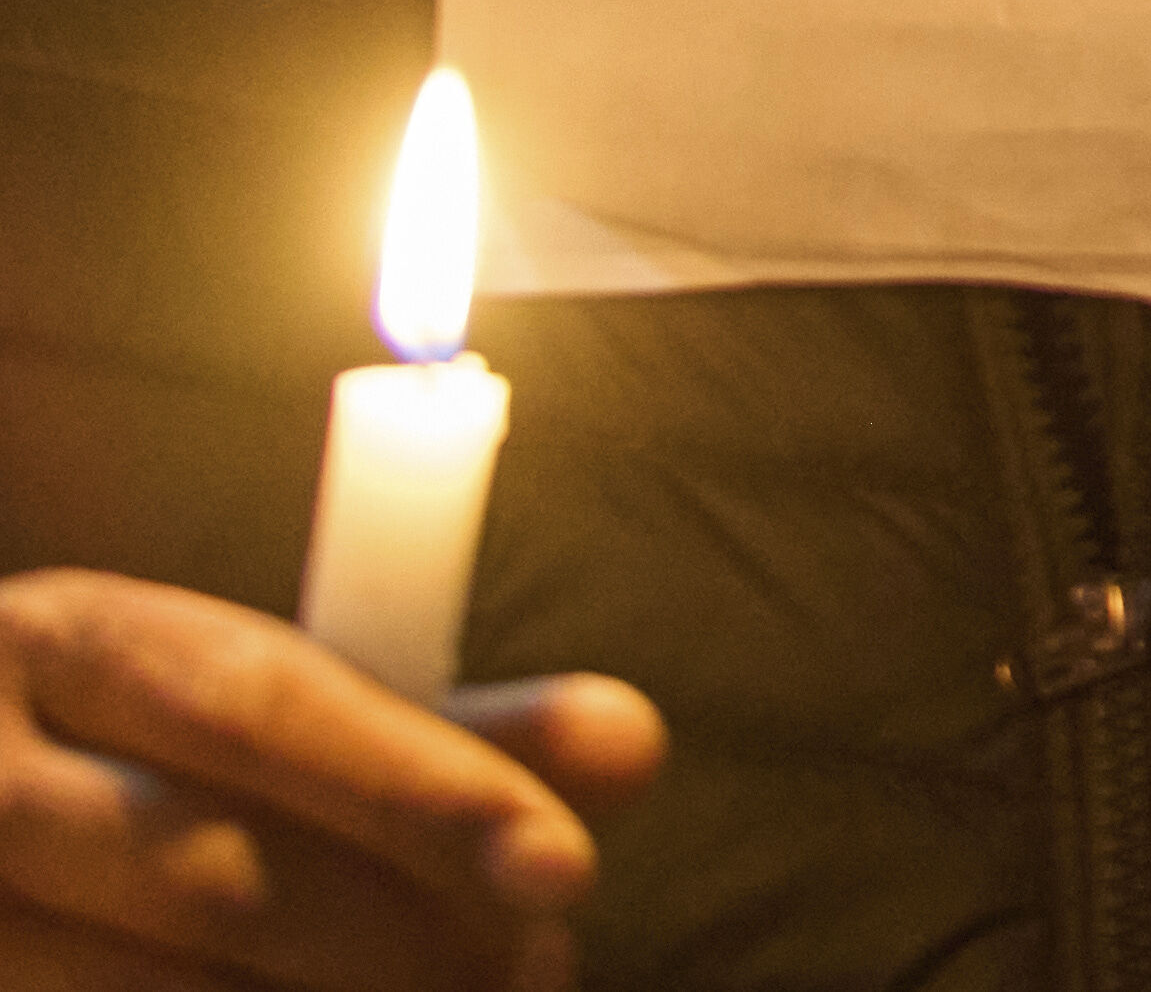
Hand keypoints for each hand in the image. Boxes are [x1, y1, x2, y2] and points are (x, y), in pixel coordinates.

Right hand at [0, 569, 658, 991]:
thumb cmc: (110, 766)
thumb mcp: (234, 711)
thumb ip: (423, 734)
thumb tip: (629, 746)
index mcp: (66, 646)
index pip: (262, 709)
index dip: (424, 787)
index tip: (566, 866)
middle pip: (213, 877)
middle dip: (402, 936)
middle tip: (538, 966)